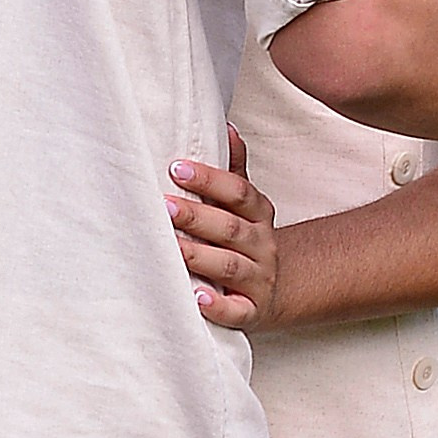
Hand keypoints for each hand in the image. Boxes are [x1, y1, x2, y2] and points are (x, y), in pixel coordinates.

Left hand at [166, 128, 279, 330]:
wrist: (275, 289)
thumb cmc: (244, 237)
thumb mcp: (245, 204)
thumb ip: (234, 169)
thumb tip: (227, 126)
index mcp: (259, 214)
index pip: (239, 192)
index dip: (210, 179)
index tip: (176, 167)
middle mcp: (262, 245)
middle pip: (230, 228)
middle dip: (196, 216)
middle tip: (163, 205)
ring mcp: (259, 279)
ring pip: (230, 266)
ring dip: (199, 255)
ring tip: (171, 245)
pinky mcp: (252, 311)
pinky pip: (238, 311)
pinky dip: (218, 305)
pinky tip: (196, 296)